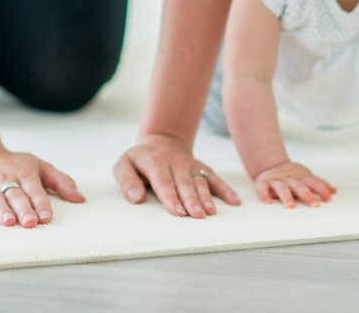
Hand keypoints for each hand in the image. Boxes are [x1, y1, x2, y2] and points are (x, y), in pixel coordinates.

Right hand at [0, 144, 84, 226]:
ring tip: (7, 221)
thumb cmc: (10, 164)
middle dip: (23, 208)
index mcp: (24, 172)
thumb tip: (80, 198)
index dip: (41, 203)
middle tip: (29, 223)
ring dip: (0, 208)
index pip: (35, 189)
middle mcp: (3, 176)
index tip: (46, 217)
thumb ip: (59, 181)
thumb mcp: (37, 166)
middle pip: (15, 194)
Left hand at [113, 132, 240, 217]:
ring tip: (211, 213)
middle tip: (196, 216)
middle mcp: (175, 162)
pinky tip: (234, 201)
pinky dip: (225, 190)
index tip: (177, 212)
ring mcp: (190, 165)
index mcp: (154, 162)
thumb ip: (126, 181)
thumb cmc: (140, 159)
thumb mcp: (123, 164)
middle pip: (184, 183)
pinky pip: (215, 178)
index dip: (170, 197)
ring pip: (200, 182)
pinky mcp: (201, 168)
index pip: (163, 181)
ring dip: (206, 198)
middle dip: (191, 200)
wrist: (161, 141)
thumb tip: (135, 198)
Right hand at [253, 161, 335, 208]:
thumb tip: (334, 191)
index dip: (321, 189)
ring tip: (291, 206)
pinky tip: (267, 202)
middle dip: (306, 194)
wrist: (270, 164)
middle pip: (298, 185)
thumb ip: (319, 184)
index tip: (328, 199)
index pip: (313, 182)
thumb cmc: (291, 176)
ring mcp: (275, 180)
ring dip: (286, 196)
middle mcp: (289, 178)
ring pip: (281, 187)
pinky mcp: (262, 183)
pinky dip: (264, 194)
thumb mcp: (306, 177)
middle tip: (314, 204)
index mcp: (300, 177)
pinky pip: (262, 188)